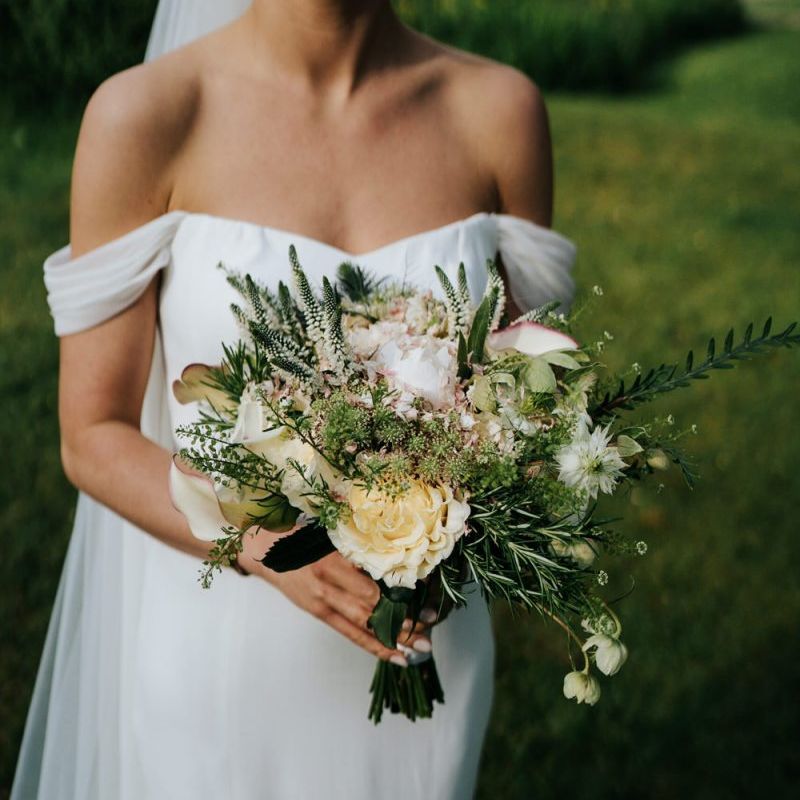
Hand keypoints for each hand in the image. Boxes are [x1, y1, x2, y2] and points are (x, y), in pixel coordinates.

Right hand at [238, 529, 432, 665]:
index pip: (370, 585)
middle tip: (430, 630)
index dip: (398, 596)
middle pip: (371, 609)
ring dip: (393, 639)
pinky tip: (395, 655)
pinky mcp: (319, 613)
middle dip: (402, 622)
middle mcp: (328, 584)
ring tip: (420, 648)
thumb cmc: (302, 535)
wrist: (265, 550)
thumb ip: (359, 547)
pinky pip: (350, 634)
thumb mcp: (331, 534)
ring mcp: (322, 602)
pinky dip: (374, 646)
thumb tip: (396, 558)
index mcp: (333, 559)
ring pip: (363, 626)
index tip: (424, 599)